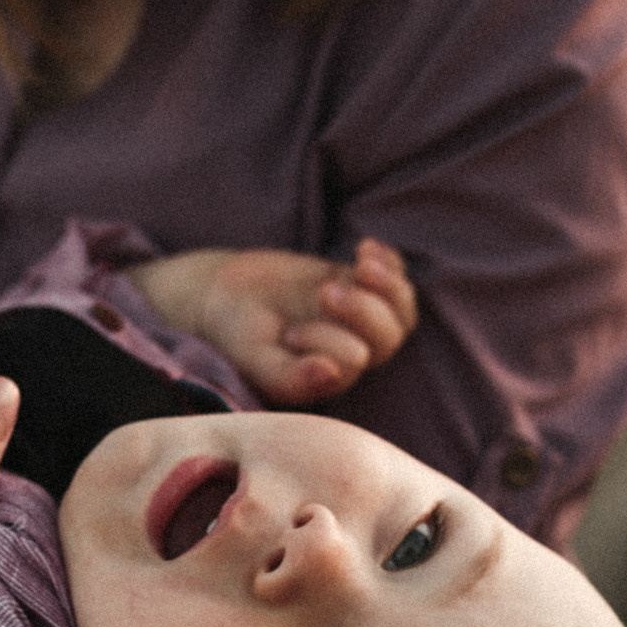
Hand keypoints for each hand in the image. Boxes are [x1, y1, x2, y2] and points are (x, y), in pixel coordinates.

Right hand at [128, 238, 416, 405]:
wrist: (225, 300)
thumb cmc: (237, 338)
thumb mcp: (255, 358)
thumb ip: (290, 376)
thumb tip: (331, 374)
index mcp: (330, 379)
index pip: (354, 360)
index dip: (329, 342)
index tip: (289, 333)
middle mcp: (352, 353)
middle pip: (388, 338)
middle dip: (363, 311)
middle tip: (325, 292)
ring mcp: (360, 320)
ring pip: (401, 311)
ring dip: (388, 286)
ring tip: (361, 264)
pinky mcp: (359, 286)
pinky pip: (395, 276)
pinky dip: (389, 261)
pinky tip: (364, 247)